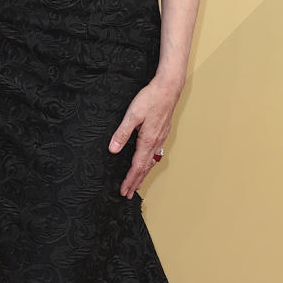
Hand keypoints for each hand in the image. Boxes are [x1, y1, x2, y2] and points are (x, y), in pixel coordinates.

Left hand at [109, 77, 179, 198]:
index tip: (123, 191)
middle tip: (128, 195)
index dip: (129, 180)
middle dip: (136, 182)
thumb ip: (122, 133)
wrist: (169, 88)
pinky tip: (148, 163)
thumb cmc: (151, 99)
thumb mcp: (132, 115)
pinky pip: (156, 154)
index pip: (137, 166)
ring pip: (151, 162)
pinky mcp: (163, 133)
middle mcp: (156, 142)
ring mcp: (161, 138)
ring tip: (137, 184)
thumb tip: (113, 150)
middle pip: (145, 168)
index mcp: (147, 140)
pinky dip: (150, 164)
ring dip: (143, 174)